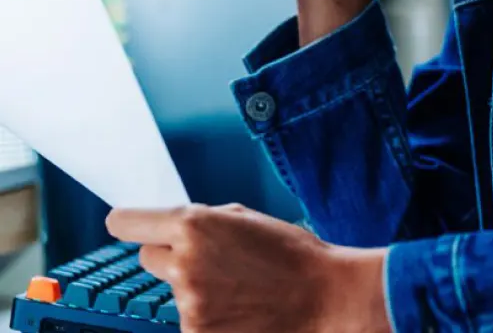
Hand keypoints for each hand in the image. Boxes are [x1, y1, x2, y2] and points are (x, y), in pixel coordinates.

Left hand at [105, 203, 389, 332]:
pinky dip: (207, 316)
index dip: (126, 222)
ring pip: (174, 291)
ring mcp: (188, 306)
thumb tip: (171, 229)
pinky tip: (238, 311)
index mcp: (193, 225)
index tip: (123, 224)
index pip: (128, 223)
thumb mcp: (243, 218)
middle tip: (208, 260)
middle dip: (170, 256)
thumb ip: (202, 222)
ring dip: (194, 289)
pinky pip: (189, 320)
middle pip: (149, 258)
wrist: (322, 298)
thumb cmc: (289, 253)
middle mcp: (183, 264)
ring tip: (237, 289)